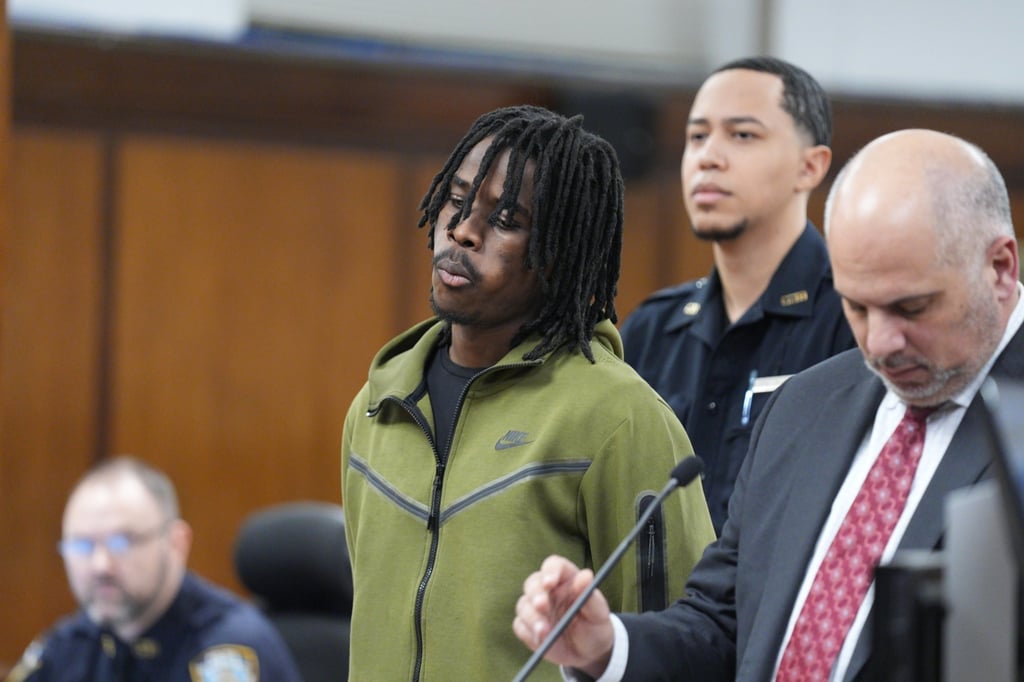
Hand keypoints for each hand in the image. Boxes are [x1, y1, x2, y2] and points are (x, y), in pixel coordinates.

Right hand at [513, 555, 615, 677]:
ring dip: (532, 617)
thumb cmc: (595, 626)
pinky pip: (520, 625)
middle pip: (533, 582)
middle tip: (542, 606)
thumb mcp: (598, 612)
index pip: (554, 565)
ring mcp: (536, 609)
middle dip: (536, 594)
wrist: (589, 654)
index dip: (550, 571)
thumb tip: (586, 575)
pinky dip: (528, 632)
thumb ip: (590, 594)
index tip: (551, 582)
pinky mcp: (528, 627)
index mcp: (566, 579)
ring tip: (545, 632)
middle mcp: (548, 591)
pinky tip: (542, 641)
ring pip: (523, 604)